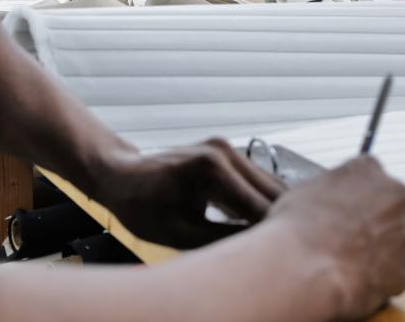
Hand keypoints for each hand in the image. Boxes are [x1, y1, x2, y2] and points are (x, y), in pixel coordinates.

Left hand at [93, 138, 286, 248]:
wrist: (121, 175)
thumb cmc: (142, 207)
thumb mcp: (180, 234)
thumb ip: (223, 239)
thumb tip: (260, 249)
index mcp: (212, 170)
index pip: (262, 208)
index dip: (275, 234)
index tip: (282, 257)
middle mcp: (225, 151)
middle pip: (274, 192)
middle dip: (281, 221)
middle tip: (283, 253)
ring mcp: (227, 147)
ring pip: (270, 184)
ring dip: (273, 211)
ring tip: (271, 240)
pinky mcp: (227, 151)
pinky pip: (256, 179)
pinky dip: (261, 201)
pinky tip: (256, 224)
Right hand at [268, 156, 404, 320]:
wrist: (306, 270)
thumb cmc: (298, 229)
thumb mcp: (305, 190)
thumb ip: (330, 188)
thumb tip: (329, 198)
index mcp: (367, 169)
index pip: (368, 175)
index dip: (354, 196)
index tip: (345, 209)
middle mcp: (395, 194)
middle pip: (388, 205)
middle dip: (372, 220)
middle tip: (346, 237)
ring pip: (395, 237)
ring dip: (378, 247)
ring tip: (347, 261)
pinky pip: (398, 267)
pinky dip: (383, 273)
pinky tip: (356, 276)